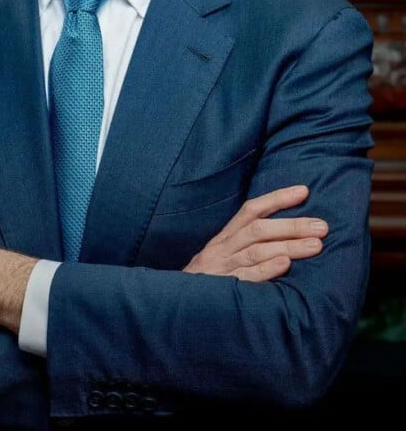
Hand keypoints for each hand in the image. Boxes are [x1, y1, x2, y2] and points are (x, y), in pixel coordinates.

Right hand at [183, 185, 327, 280]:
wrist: (175, 307)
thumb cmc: (207, 282)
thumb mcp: (221, 257)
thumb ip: (245, 245)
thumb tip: (285, 237)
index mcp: (224, 238)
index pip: (251, 210)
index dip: (277, 198)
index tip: (304, 191)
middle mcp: (222, 248)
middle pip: (259, 229)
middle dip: (292, 225)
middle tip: (322, 226)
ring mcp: (221, 268)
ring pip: (256, 250)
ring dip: (288, 246)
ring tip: (316, 245)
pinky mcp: (221, 289)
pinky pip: (245, 277)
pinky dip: (266, 269)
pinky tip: (285, 264)